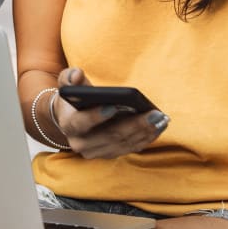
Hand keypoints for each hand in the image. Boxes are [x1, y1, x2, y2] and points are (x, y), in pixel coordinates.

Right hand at [53, 68, 169, 158]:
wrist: (72, 118)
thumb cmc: (72, 99)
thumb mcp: (67, 85)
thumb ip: (69, 77)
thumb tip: (77, 74)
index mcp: (68, 125)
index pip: (81, 122)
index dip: (96, 116)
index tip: (112, 107)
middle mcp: (81, 143)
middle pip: (110, 136)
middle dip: (134, 125)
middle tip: (153, 114)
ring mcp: (96, 152)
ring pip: (123, 144)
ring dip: (144, 132)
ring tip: (160, 119)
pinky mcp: (110, 154)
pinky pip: (131, 148)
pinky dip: (146, 138)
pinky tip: (158, 127)